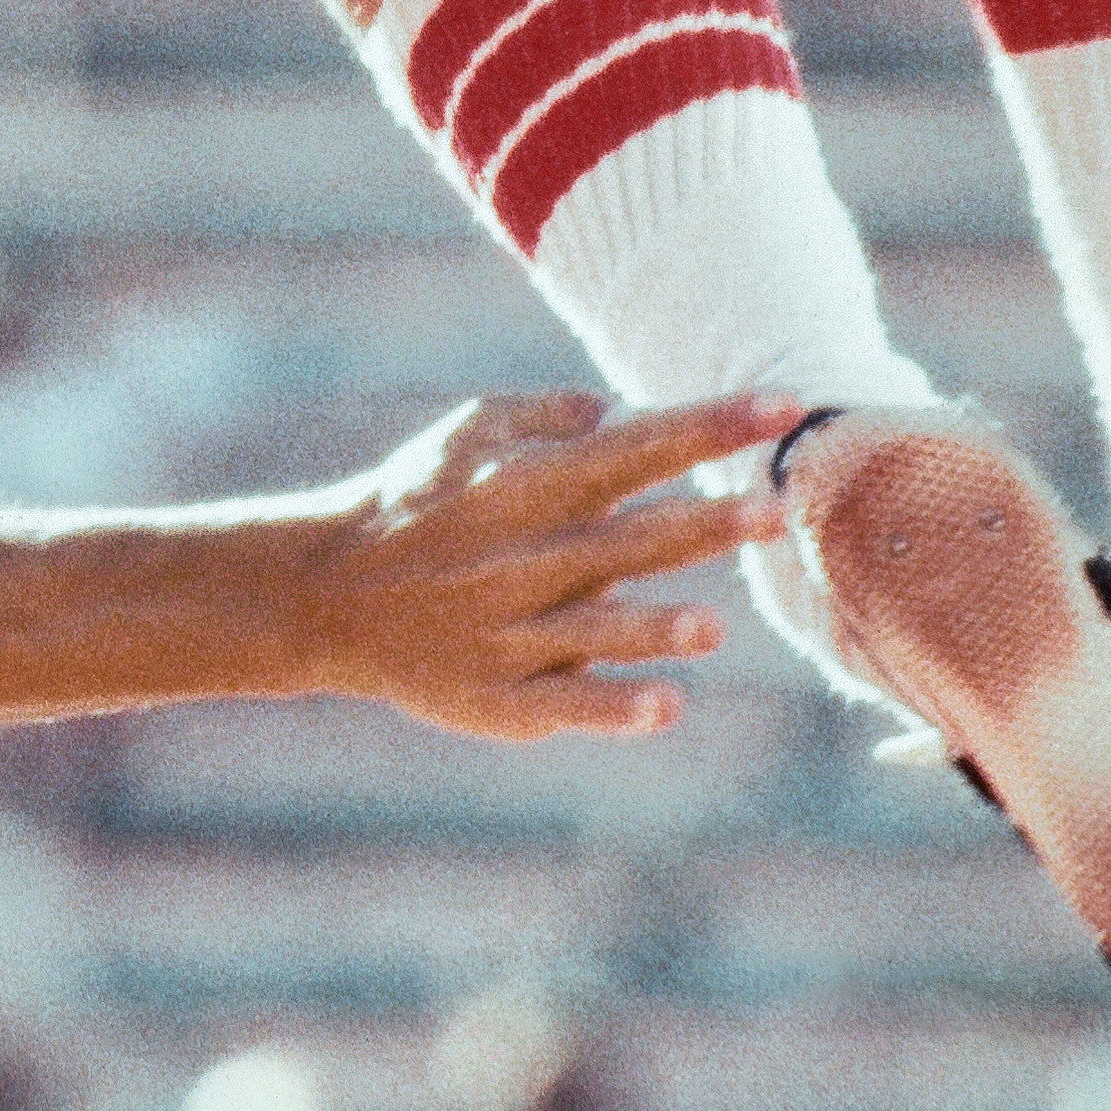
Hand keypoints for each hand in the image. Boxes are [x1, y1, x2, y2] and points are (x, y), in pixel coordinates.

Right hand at [299, 390, 799, 742]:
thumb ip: (545, 417)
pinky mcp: (498, 695)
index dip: (709, 426)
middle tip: (773, 509)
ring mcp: (511, 631)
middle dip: (702, 524)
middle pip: (628, 538)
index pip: (635, 448)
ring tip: (712, 627)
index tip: (784, 404)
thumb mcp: (463, 434)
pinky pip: (564, 703)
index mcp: (526, 485)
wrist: (326, 593)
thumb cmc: (413, 503)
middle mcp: (525, 556)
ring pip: (596, 628)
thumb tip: (622, 409)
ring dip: (653, 626)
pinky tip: (664, 706)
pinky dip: (612, 706)